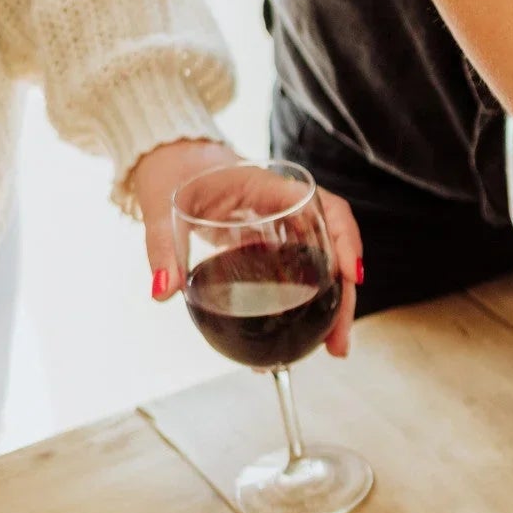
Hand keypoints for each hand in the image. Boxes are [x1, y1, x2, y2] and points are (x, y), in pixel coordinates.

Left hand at [130, 140, 365, 357]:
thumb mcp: (162, 208)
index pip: (324, 206)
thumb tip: (163, 290)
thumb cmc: (172, 173)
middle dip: (343, 296)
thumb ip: (162, 247)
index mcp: (267, 186)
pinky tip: (305, 333)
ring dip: (333, 306)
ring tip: (331, 347)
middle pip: (334, 248)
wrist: (170, 165)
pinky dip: (310, 302)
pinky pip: (303, 272)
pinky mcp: (275, 244)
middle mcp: (285, 206)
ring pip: (325, 265)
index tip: (350, 276)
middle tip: (338, 341)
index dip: (344, 240)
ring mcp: (284, 226)